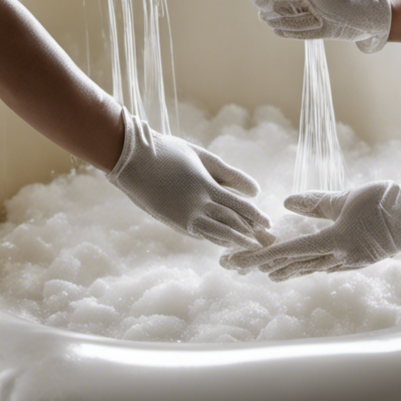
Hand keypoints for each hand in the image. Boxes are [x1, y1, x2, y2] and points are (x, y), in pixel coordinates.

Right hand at [107, 108, 273, 249]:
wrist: (131, 161)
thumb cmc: (168, 152)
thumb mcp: (202, 157)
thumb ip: (229, 174)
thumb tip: (256, 191)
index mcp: (207, 188)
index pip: (240, 207)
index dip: (256, 217)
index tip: (269, 224)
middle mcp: (198, 207)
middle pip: (232, 224)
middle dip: (251, 234)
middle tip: (267, 243)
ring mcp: (184, 218)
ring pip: (217, 234)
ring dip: (235, 241)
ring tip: (250, 248)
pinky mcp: (173, 222)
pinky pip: (200, 234)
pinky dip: (215, 238)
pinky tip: (224, 241)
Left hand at [223, 180, 400, 280]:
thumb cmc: (387, 203)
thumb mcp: (347, 198)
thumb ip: (316, 203)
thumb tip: (288, 203)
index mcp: (334, 243)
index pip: (288, 251)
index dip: (259, 256)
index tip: (237, 262)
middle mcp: (338, 258)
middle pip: (292, 264)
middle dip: (262, 265)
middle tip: (236, 266)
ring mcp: (348, 262)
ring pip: (307, 268)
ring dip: (283, 269)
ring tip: (263, 273)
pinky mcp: (357, 259)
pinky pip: (323, 265)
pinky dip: (305, 265)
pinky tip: (299, 266)